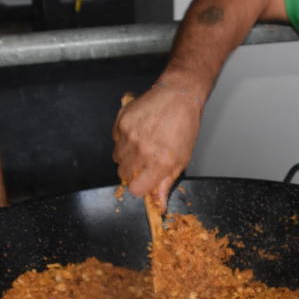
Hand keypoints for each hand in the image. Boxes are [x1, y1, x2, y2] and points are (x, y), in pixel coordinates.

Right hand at [112, 82, 204, 206]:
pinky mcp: (122, 121)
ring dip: (127, 155)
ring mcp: (130, 135)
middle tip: (146, 158)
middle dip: (133, 170)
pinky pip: (115, 140)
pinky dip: (123, 139)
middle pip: (124, 174)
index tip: (143, 180)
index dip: (139, 186)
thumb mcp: (181, 159)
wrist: (179, 95)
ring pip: (117, 158)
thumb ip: (165, 184)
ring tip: (143, 143)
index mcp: (160, 162)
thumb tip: (157, 204)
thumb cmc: (184, 126)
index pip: (136, 189)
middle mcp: (143, 150)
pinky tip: (138, 131)